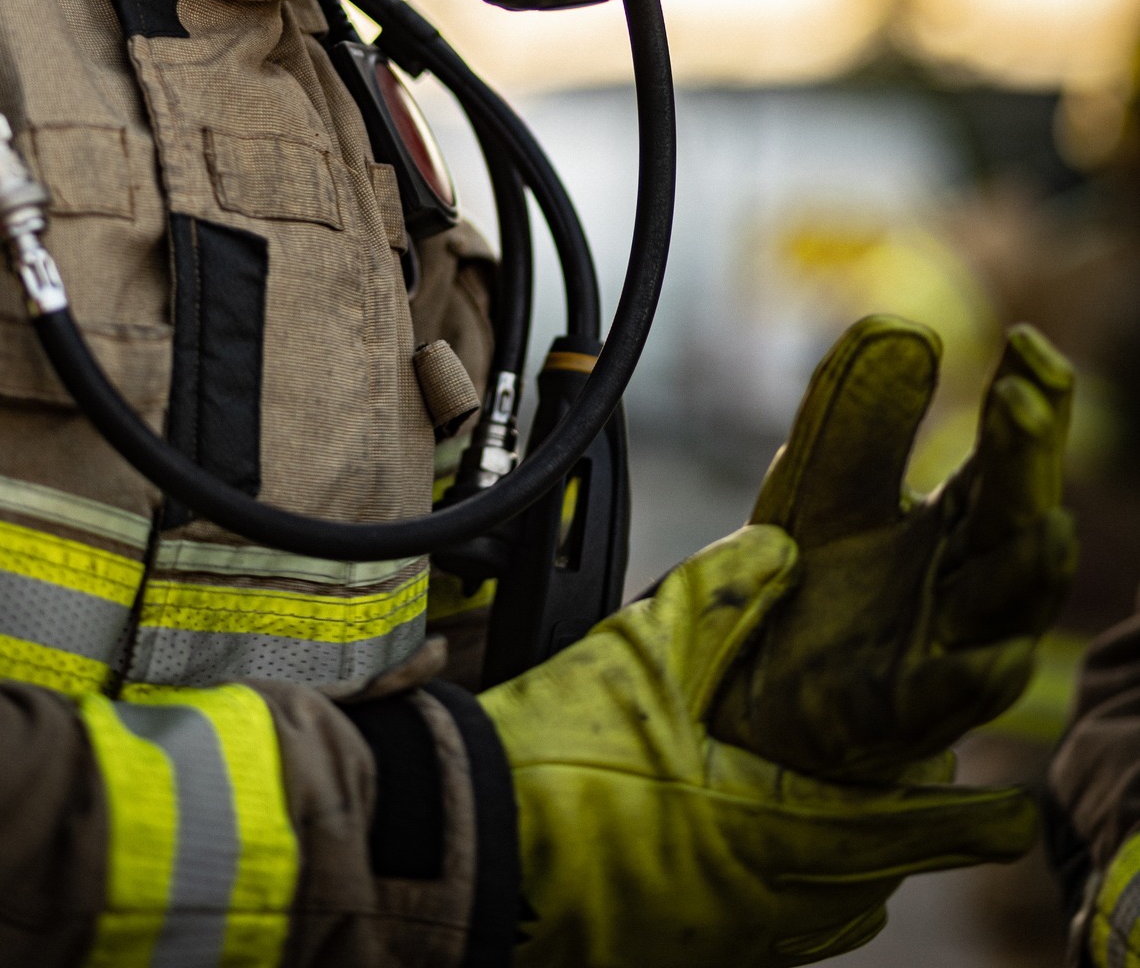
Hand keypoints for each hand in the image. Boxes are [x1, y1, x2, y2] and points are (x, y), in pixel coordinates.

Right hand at [480, 523, 1034, 967]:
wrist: (467, 842)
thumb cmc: (554, 756)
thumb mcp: (641, 656)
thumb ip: (721, 596)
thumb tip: (782, 549)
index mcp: (761, 830)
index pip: (890, 832)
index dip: (954, 824)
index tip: (1010, 814)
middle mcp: (753, 902)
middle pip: (860, 886)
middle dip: (900, 844)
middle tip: (927, 805)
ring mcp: (713, 939)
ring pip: (815, 918)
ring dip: (844, 874)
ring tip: (854, 829)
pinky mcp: (672, 951)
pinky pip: (763, 937)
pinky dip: (787, 899)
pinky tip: (762, 859)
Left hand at [711, 315, 1075, 782]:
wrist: (754, 683)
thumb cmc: (817, 577)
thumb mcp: (825, 479)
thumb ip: (864, 413)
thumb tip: (910, 328)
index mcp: (960, 520)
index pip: (1010, 456)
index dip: (1032, 404)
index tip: (1027, 342)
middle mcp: (968, 581)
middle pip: (1015, 521)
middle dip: (1028, 463)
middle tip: (1025, 398)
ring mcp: (944, 650)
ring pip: (1007, 611)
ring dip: (1031, 570)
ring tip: (1049, 523)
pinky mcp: (899, 712)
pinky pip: (949, 698)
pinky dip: (974, 678)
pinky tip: (995, 655)